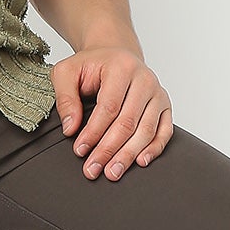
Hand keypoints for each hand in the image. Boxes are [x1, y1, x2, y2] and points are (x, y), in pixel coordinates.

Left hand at [51, 46, 172, 179]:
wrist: (115, 56)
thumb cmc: (91, 66)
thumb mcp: (66, 72)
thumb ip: (65, 98)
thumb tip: (71, 128)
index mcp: (121, 67)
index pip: (109, 106)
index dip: (94, 132)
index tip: (80, 150)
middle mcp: (145, 79)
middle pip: (128, 122)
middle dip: (109, 149)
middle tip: (93, 169)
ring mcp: (158, 93)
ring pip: (146, 130)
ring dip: (128, 154)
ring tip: (112, 172)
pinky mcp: (165, 106)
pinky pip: (164, 131)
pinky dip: (154, 148)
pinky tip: (140, 161)